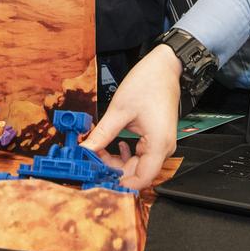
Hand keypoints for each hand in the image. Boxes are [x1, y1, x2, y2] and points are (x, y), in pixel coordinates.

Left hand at [80, 44, 182, 189]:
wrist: (164, 66)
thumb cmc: (149, 83)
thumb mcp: (119, 110)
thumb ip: (102, 134)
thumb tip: (86, 149)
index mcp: (158, 144)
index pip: (141, 179)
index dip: (120, 184)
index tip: (100, 180)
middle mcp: (164, 148)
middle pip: (137, 172)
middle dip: (113, 168)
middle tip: (93, 159)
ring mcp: (161, 143)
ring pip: (137, 164)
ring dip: (118, 160)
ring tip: (100, 148)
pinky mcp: (157, 137)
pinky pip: (141, 154)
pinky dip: (126, 153)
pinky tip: (116, 143)